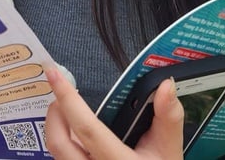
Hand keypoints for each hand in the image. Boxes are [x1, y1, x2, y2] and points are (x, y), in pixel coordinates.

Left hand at [43, 67, 183, 159]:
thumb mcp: (170, 148)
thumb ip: (169, 116)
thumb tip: (165, 86)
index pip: (86, 129)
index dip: (68, 98)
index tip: (54, 74)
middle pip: (58, 143)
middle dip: (54, 112)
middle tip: (60, 94)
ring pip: (56, 154)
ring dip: (57, 128)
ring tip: (67, 111)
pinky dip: (63, 142)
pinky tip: (73, 133)